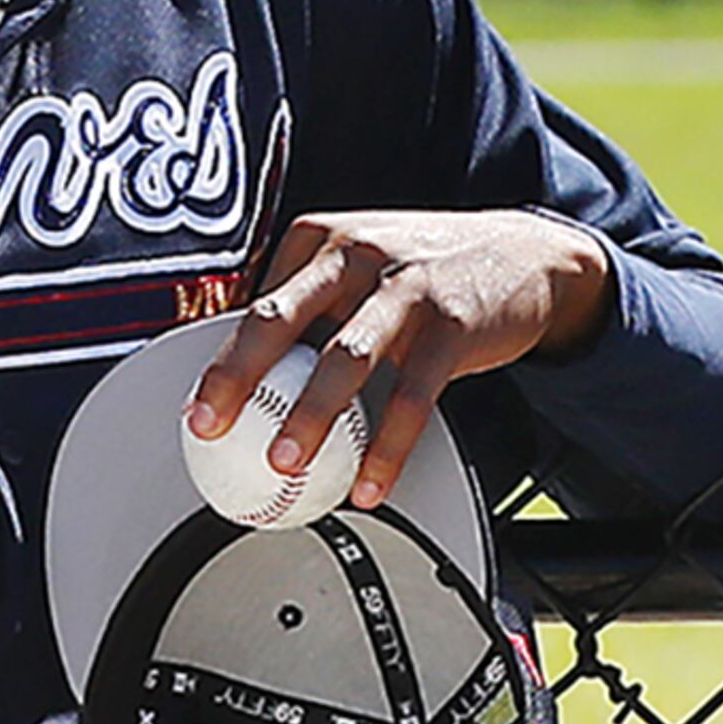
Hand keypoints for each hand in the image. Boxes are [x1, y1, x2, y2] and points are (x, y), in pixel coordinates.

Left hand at [189, 208, 613, 511]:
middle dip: (238, 375)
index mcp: (323, 240)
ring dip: (310, 415)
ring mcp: (406, 289)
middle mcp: (358, 254)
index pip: (258, 303)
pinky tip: (369, 483)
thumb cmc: (428, 269)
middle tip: (212, 424)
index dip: (219, 356)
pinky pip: (413, 398)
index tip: (197, 406)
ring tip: (285, 462)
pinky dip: (388, 448)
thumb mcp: (361, 262)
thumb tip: (247, 370)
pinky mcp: (451, 327)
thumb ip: (310, 301)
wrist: (525, 256)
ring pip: (345, 358)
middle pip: (282, 318)